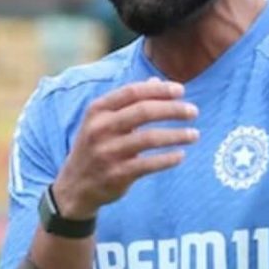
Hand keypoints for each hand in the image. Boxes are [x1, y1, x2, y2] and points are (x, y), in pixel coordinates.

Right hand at [52, 78, 198, 216]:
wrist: (74, 186)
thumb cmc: (96, 146)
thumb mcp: (103, 121)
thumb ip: (129, 101)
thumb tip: (157, 81)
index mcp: (97, 111)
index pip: (132, 92)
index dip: (159, 90)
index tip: (181, 91)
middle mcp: (99, 129)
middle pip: (143, 112)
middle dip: (173, 109)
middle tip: (193, 111)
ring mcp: (107, 153)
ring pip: (149, 138)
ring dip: (176, 135)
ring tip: (194, 134)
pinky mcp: (116, 175)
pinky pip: (149, 164)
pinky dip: (168, 159)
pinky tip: (180, 155)